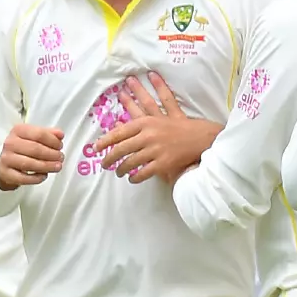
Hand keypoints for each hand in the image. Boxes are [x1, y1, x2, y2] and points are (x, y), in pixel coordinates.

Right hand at [0, 124, 63, 189]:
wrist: (4, 163)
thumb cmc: (21, 149)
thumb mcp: (33, 137)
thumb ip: (48, 134)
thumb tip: (60, 134)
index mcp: (18, 131)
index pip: (39, 134)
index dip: (53, 141)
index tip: (60, 145)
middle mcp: (11, 144)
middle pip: (35, 149)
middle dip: (52, 154)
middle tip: (60, 157)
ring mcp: (7, 159)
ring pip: (30, 164)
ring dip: (47, 166)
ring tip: (57, 166)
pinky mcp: (7, 174)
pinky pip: (24, 178)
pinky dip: (37, 178)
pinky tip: (44, 175)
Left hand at [92, 72, 222, 183]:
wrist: (201, 137)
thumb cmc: (180, 126)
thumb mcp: (159, 117)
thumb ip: (141, 122)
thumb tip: (119, 124)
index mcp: (146, 122)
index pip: (119, 132)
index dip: (105, 141)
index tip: (95, 147)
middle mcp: (148, 135)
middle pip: (121, 149)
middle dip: (109, 158)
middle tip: (103, 164)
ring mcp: (155, 150)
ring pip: (130, 162)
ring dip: (121, 169)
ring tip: (118, 172)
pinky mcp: (163, 164)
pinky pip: (143, 173)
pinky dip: (135, 178)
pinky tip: (132, 179)